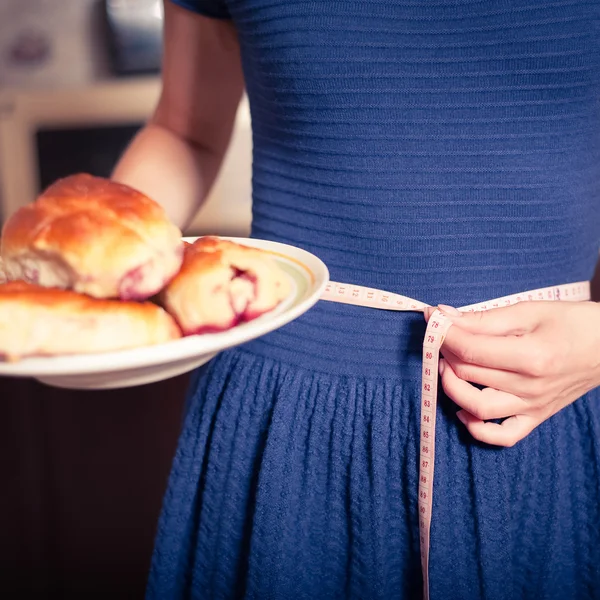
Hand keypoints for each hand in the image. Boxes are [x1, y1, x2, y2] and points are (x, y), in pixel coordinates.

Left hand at [424, 301, 599, 446]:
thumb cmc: (572, 323)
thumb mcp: (529, 311)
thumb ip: (483, 318)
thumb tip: (442, 316)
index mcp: (531, 356)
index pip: (470, 349)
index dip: (444, 333)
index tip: (432, 319)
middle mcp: (531, 387)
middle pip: (468, 374)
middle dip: (444, 352)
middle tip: (441, 336)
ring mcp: (533, 406)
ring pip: (477, 408)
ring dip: (452, 388)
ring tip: (448, 368)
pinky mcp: (536, 417)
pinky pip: (503, 436)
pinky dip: (477, 429)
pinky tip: (463, 410)